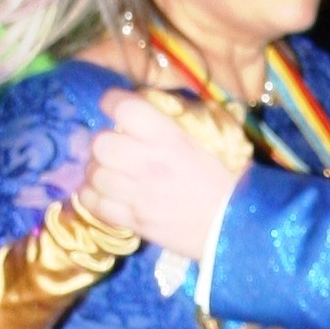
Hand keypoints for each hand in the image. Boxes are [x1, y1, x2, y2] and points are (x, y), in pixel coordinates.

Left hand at [81, 90, 247, 261]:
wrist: (238, 227)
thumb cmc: (233, 180)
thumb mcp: (215, 139)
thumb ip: (185, 121)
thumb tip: (159, 108)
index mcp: (169, 138)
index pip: (124, 109)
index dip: (112, 101)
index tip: (113, 104)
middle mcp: (147, 163)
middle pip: (100, 144)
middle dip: (103, 142)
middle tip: (114, 146)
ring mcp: (138, 195)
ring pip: (94, 175)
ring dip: (97, 170)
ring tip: (108, 172)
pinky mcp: (135, 222)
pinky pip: (95, 206)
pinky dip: (92, 197)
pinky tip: (101, 193)